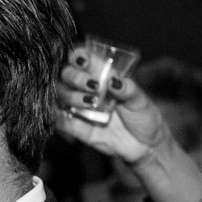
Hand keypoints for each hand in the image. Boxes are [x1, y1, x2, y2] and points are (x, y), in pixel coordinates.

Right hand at [54, 43, 169, 164]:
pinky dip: (58, 115)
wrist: (144, 146)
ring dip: (70, 96)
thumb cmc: (144, 117)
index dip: (76, 55)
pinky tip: (71, 115)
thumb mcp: (141, 100)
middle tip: (93, 87)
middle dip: (75, 77)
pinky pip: (57, 119)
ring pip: (58, 94)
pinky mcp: (74, 126)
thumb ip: (128, 89)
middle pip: (65, 74)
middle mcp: (85, 88)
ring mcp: (78, 107)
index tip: (83, 61)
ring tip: (91, 103)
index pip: (80, 57)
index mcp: (101, 75)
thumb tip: (114, 82)